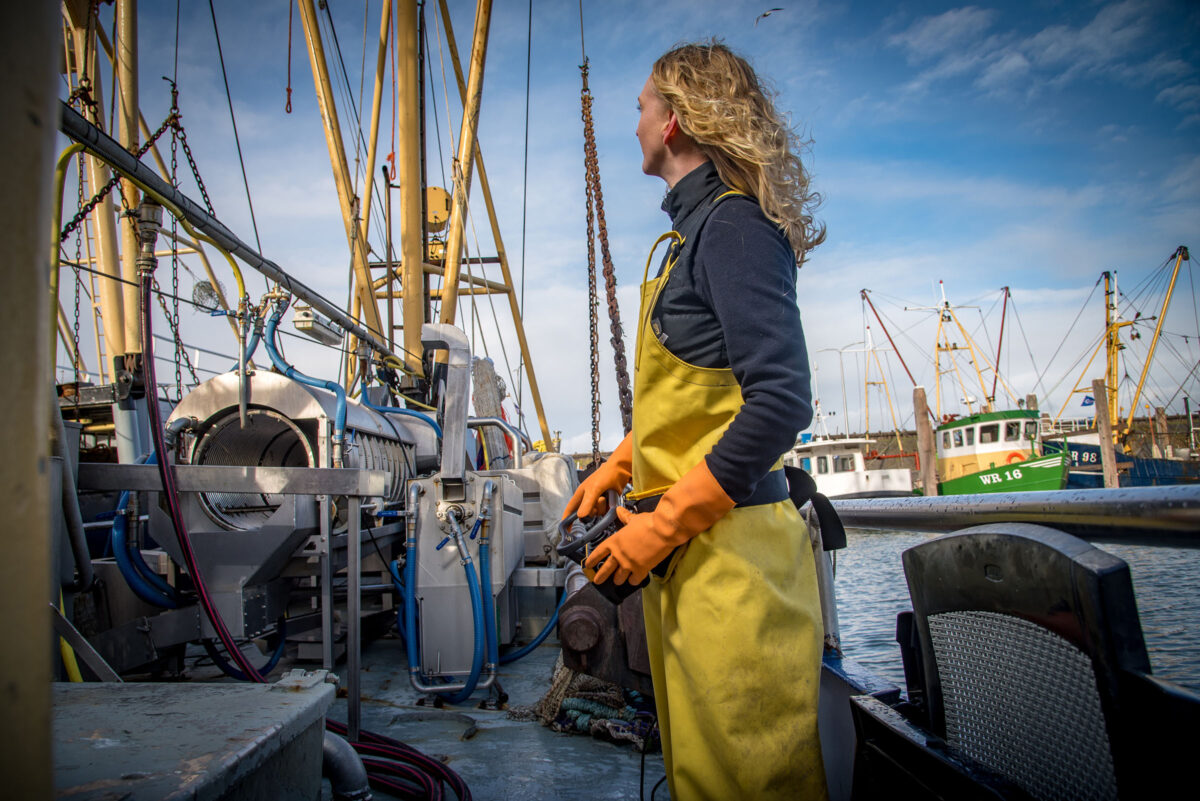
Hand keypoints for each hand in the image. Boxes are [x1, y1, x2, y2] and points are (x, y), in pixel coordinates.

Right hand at [563, 434, 632, 518]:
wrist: (622, 470)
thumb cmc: (606, 474)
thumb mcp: (594, 488)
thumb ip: (588, 502)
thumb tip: (581, 516)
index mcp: (580, 494)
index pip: (570, 509)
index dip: (567, 520)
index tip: (566, 531)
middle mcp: (588, 498)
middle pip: (586, 514)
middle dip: (592, 510)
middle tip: (598, 500)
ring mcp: (597, 501)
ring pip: (597, 514)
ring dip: (602, 508)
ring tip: (606, 497)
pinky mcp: (607, 502)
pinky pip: (605, 512)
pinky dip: (608, 508)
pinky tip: (610, 500)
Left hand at [584, 458, 734, 585]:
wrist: (663, 530)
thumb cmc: (649, 522)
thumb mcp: (634, 519)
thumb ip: (625, 517)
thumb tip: (618, 510)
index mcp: (615, 541)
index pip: (598, 553)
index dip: (592, 560)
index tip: (588, 565)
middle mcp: (619, 554)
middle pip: (605, 570)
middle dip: (600, 577)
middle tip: (597, 581)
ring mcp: (629, 564)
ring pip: (618, 578)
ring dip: (618, 579)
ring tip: (617, 581)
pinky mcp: (641, 570)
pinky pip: (633, 581)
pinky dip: (633, 581)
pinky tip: (634, 580)